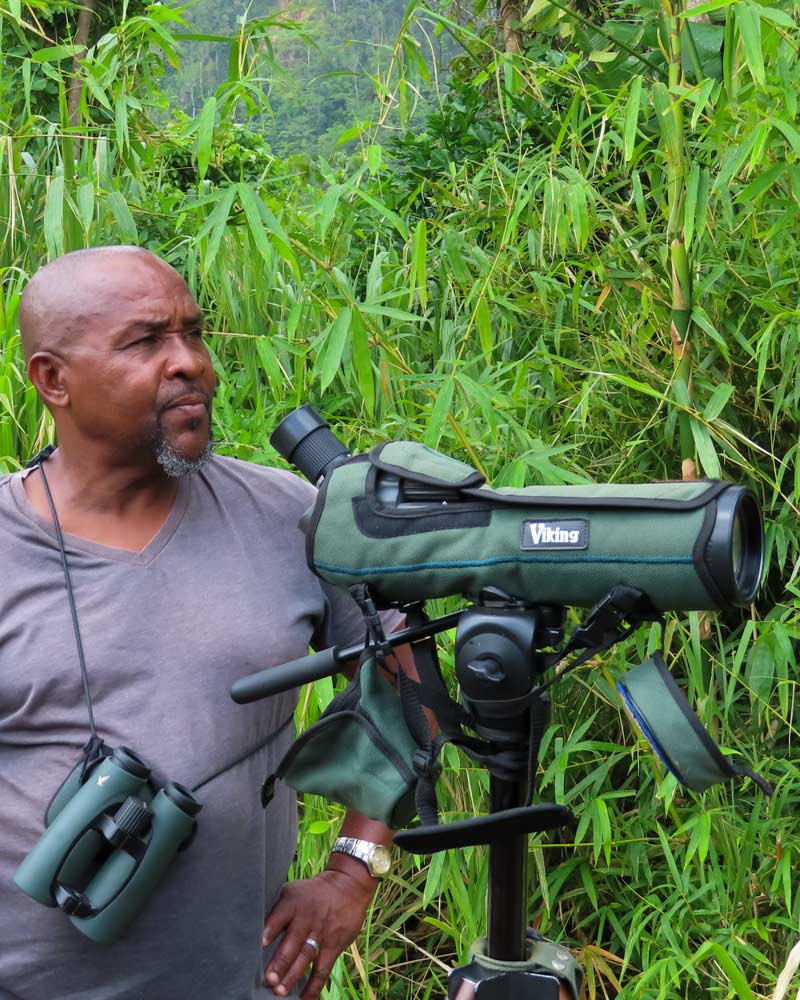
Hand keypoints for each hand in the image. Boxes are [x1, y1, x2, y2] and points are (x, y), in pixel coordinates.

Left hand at [262, 864, 376, 998]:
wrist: (347, 886)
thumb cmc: (312, 892)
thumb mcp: (294, 890)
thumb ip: (277, 907)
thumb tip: (251, 925)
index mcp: (294, 902)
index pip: (280, 915)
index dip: (270, 929)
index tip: (259, 944)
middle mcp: (307, 917)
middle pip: (293, 941)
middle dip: (280, 961)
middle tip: (269, 979)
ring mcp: (322, 932)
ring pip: (306, 956)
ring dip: (293, 975)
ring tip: (280, 991)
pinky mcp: (334, 945)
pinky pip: (323, 968)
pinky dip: (314, 986)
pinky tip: (304, 999)